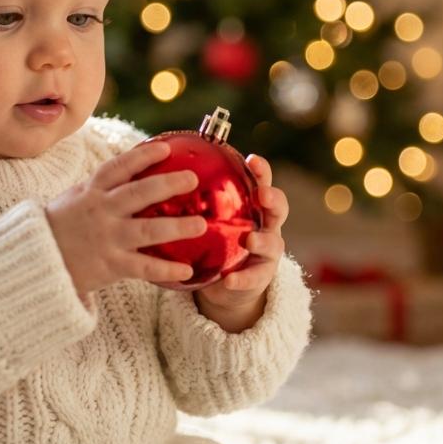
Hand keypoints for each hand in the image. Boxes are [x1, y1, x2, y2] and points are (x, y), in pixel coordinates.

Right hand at [47, 141, 205, 299]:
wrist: (35, 261)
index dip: (142, 156)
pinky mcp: (110, 265)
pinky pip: (143, 267)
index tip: (165, 148)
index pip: (119, 167)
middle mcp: (101, 211)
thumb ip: (101, 187)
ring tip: (201, 225)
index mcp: (92, 192)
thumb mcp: (75, 198)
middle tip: (192, 179)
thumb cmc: (61, 227)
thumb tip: (134, 169)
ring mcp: (106, 238)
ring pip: (146, 230)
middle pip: (138, 194)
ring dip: (176, 227)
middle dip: (167, 184)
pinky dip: (165, 270)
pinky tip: (187, 270)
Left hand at [195, 154, 288, 332]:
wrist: (225, 283)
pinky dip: (242, 278)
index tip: (251, 160)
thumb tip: (165, 171)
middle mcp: (266, 226)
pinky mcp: (259, 278)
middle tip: (261, 195)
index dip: (261, 170)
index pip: (262, 182)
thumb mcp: (208, 219)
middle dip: (273, 199)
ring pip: (273, 243)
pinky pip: (253, 278)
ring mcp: (267, 253)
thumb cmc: (214, 242)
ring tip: (250, 240)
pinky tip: (229, 280)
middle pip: (278, 209)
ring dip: (262, 240)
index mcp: (253, 207)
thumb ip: (196, 200)